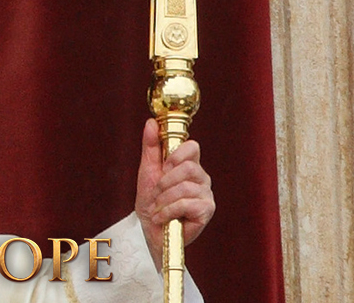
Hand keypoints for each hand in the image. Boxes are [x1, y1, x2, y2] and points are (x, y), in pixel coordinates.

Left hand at [135, 118, 215, 268]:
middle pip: (189, 167)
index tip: (163, 168)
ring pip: (186, 187)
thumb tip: (151, 122)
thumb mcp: (147, 171)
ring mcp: (206, 194)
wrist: (150, 230)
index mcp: (190, 165)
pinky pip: (187, 203)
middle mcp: (201, 178)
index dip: (175, 155)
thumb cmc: (151, 202)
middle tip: (157, 193)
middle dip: (165, 182)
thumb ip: (151, 146)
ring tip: (158, 208)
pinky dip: (169, 210)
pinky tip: (163, 217)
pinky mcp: (206, 211)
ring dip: (164, 199)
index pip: (192, 147)